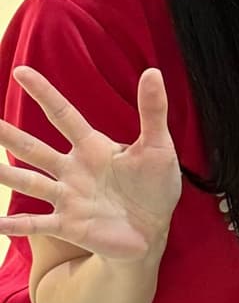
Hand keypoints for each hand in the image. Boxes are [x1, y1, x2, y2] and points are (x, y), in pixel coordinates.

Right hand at [0, 66, 180, 260]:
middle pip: (33, 148)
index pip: (62, 115)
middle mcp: (72, 170)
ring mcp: (67, 197)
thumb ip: (153, 112)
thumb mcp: (159, 147)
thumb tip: (153, 72)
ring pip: (28, 182)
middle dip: (8, 135)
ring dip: (5, 175)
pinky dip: (15, 226)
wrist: (154, 230)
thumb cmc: (155, 186)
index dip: (44, 93)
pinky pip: (36, 224)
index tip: (21, 71)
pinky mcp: (68, 225)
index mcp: (92, 147)